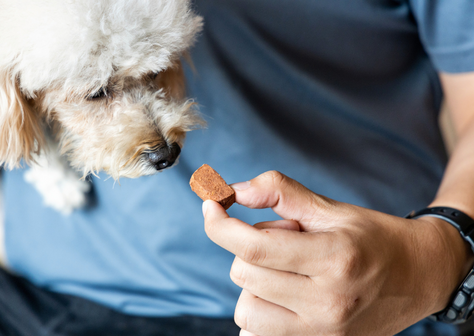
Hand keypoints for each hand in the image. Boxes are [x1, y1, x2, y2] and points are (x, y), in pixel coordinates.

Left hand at [203, 171, 471, 335]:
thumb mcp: (331, 208)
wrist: (418, 276)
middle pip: (244, 274)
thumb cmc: (373, 237)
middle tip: (285, 243)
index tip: (210, 207)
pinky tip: (284, 297)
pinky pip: (256, 335)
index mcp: (333, 258)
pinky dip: (260, 313)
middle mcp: (327, 302)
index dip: (220, 225)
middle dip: (250, 249)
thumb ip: (280, 192)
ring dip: (253, 284)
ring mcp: (323, 332)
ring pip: (245, 308)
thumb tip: (232, 189)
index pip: (253, 247)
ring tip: (288, 272)